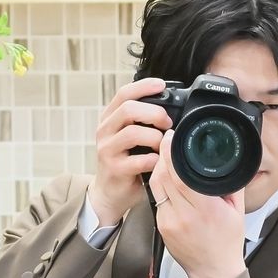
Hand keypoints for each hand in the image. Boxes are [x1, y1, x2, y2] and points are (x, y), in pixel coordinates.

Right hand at [89, 78, 172, 225]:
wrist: (110, 192)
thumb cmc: (126, 162)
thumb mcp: (131, 137)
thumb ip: (143, 122)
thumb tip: (172, 109)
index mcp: (110, 118)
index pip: (124, 93)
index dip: (143, 86)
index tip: (162, 84)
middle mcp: (105, 130)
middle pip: (128, 109)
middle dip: (154, 113)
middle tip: (168, 123)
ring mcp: (107, 150)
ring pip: (133, 133)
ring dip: (155, 138)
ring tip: (163, 145)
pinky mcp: (114, 169)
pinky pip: (138, 160)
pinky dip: (153, 159)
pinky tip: (158, 162)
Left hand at [148, 130, 246, 277]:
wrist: (214, 271)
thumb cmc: (227, 242)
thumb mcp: (237, 210)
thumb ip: (230, 184)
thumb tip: (228, 160)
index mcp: (206, 209)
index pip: (180, 174)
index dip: (171, 153)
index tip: (172, 137)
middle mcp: (185, 215)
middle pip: (164, 177)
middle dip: (162, 154)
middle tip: (165, 139)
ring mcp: (170, 222)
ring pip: (156, 186)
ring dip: (157, 167)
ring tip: (163, 155)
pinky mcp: (161, 227)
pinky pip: (157, 199)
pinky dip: (160, 185)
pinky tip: (164, 177)